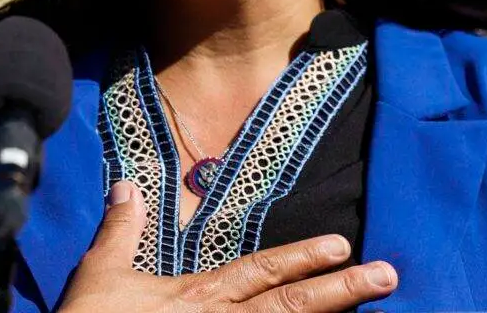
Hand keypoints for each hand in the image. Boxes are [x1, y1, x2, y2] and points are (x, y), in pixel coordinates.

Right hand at [59, 181, 396, 312]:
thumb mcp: (100, 273)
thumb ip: (121, 230)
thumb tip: (127, 187)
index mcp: (197, 297)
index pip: (260, 272)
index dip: (301, 259)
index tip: (341, 245)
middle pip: (290, 306)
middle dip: (341, 291)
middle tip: (386, 275)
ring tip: (373, 307)